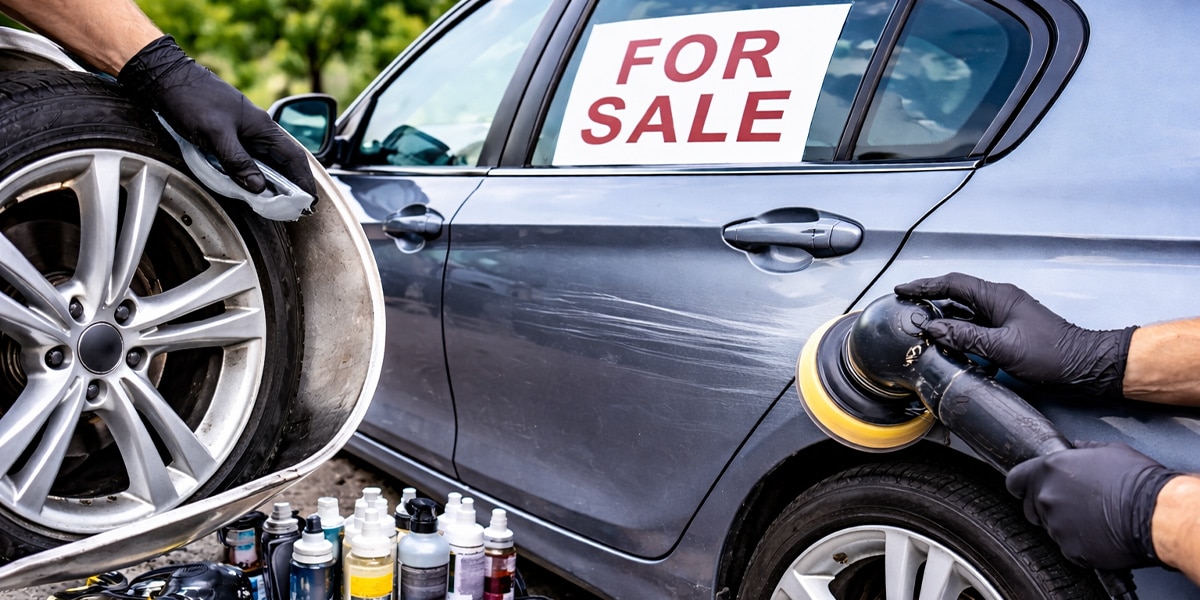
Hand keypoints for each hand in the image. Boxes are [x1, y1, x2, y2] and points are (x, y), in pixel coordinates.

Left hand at [117, 36, 315, 196]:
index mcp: (263, 127)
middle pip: (284, 162)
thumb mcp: (216, 134)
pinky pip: (250, 158)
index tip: (309, 202)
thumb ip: (238, 161)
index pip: (294, 158)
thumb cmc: (192, 100)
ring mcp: (244, 132)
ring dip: (274, 182)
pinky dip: (255, 174)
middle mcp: (258, 130)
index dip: (304, 181)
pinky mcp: (230, 134)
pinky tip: (251, 184)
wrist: (166, 78)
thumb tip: (258, 187)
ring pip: (267, 161)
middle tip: (295, 208)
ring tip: (276, 202)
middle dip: (292, 185)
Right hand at [894, 272, 1135, 398]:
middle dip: (929, 298)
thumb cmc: (1052, 354)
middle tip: (906, 306)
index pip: (953, 284)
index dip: (925, 286)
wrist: (1085, 366)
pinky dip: (957, 330)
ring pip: (964, 311)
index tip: (903, 290)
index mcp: (998, 296)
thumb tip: (933, 329)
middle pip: (956, 294)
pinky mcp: (1007, 331)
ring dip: (942, 316)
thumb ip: (965, 337)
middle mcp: (999, 301)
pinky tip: (947, 341)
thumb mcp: (1003, 347)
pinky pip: (975, 325)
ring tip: (919, 324)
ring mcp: (1004, 315)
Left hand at [1006, 442, 1178, 569]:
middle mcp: (1046, 497)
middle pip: (1031, 508)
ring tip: (1095, 519)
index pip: (1015, 481)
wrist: (1155, 513)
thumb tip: (1077, 448)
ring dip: (1066, 525)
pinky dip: (1081, 544)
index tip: (1026, 490)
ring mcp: (1056, 525)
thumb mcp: (1108, 451)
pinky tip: (1101, 534)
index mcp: (1049, 470)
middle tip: (1074, 506)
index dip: (1022, 487)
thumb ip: (1083, 450)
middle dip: (1047, 507)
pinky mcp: (1070, 549)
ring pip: (1051, 528)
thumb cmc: (1136, 480)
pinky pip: (1069, 547)